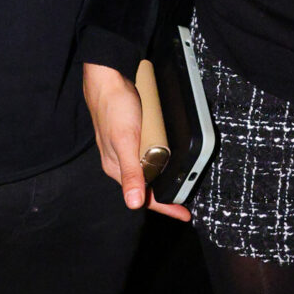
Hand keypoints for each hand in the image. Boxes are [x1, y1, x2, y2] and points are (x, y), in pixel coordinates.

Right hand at [83, 64, 190, 220]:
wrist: (109, 78)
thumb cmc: (114, 107)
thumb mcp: (125, 141)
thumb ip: (130, 172)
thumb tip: (133, 202)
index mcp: (117, 168)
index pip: (142, 196)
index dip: (165, 207)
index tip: (183, 215)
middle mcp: (121, 161)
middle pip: (146, 185)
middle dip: (164, 195)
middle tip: (184, 202)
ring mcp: (127, 148)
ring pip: (147, 170)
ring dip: (162, 178)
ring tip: (179, 185)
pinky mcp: (132, 136)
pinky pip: (148, 154)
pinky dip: (160, 160)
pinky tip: (168, 159)